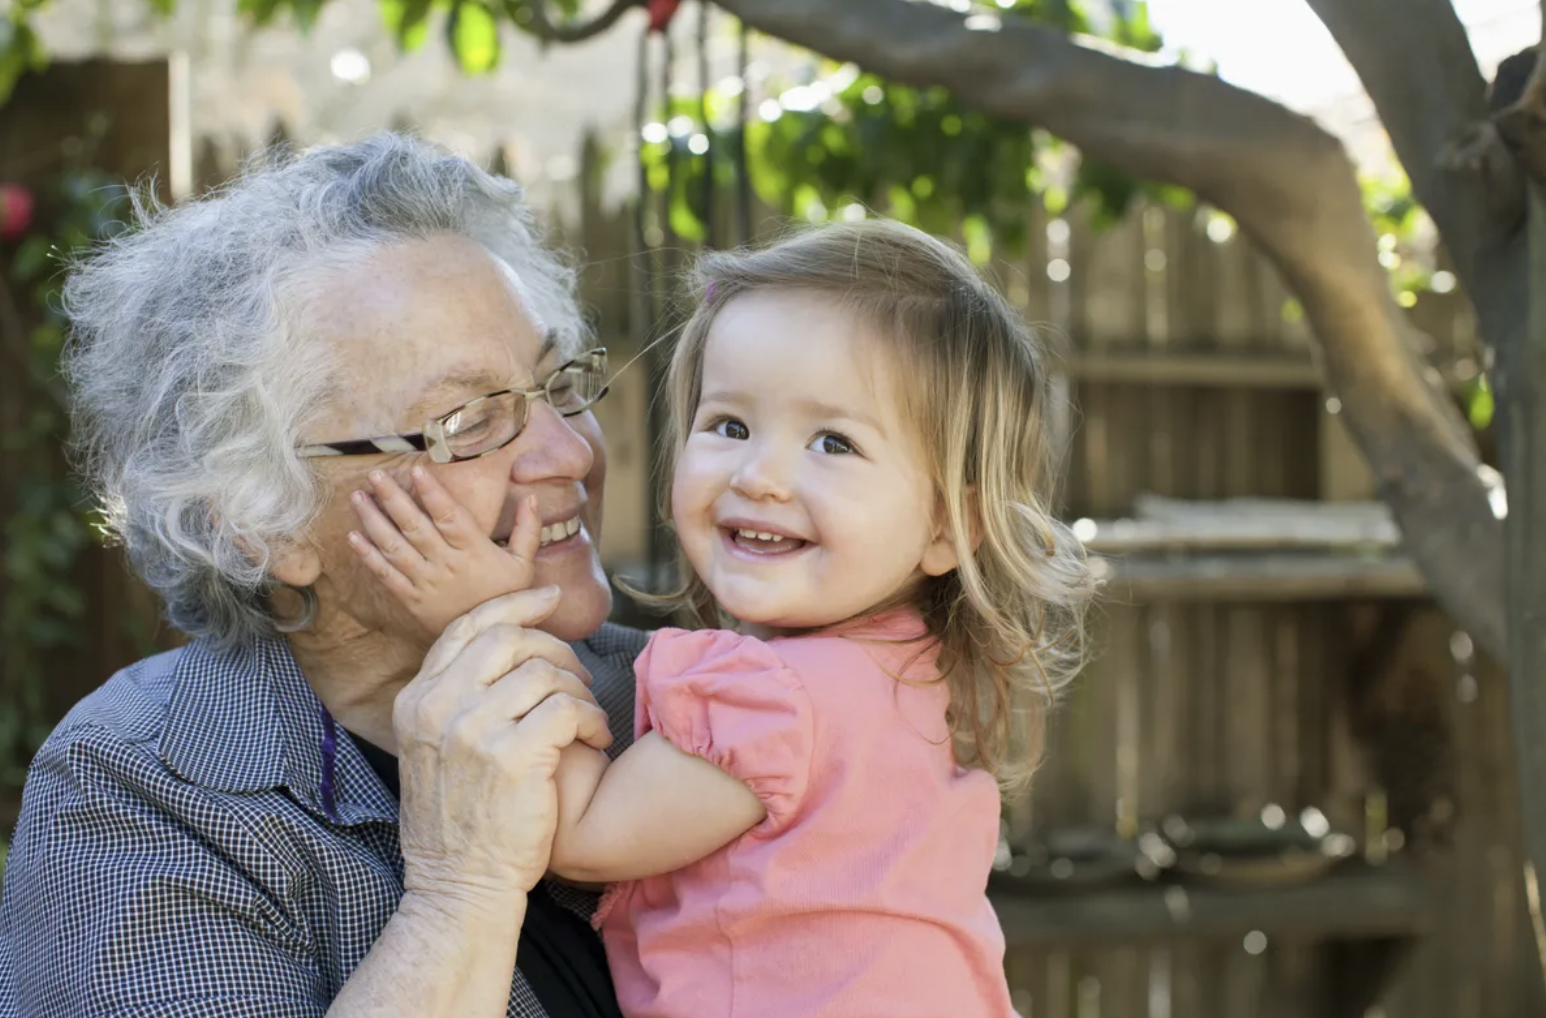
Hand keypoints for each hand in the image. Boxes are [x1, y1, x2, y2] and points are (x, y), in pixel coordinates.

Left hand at [347, 466, 539, 636]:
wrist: (492, 640)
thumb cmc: (509, 597)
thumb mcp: (525, 564)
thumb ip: (529, 529)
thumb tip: (533, 496)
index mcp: (473, 550)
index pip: (449, 515)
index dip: (433, 493)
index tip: (416, 471)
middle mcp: (446, 563)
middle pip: (415, 526)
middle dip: (392, 498)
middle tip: (375, 476)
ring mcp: (427, 582)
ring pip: (394, 547)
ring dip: (373, 521)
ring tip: (357, 498)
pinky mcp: (412, 599)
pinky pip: (386, 575)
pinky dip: (368, 556)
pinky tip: (353, 537)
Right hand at [393, 586, 614, 911]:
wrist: (459, 886)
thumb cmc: (459, 820)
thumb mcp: (434, 749)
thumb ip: (457, 698)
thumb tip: (507, 647)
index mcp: (417, 700)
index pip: (467, 628)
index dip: (514, 605)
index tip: (548, 596)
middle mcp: (439, 708)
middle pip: (510, 639)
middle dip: (556, 648)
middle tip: (579, 675)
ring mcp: (474, 731)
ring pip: (545, 673)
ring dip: (579, 690)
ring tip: (587, 718)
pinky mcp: (513, 757)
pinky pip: (567, 709)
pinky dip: (591, 718)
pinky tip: (595, 739)